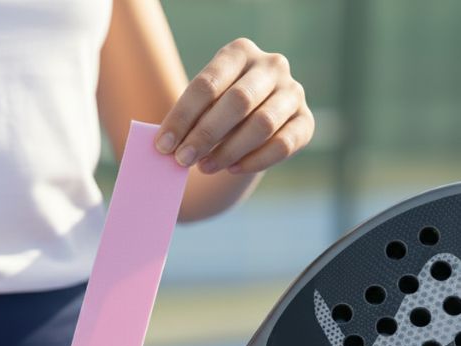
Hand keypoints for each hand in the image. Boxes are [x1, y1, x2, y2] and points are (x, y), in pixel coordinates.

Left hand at [155, 37, 313, 174]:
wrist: (249, 124)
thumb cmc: (215, 114)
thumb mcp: (200, 109)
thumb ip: (186, 121)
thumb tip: (163, 145)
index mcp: (239, 53)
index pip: (207, 84)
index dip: (182, 117)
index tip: (163, 145)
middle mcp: (271, 66)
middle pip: (238, 101)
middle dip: (205, 135)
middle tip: (182, 160)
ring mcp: (292, 92)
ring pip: (262, 124)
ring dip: (228, 151)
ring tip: (203, 167)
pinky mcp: (305, 121)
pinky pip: (282, 145)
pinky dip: (254, 161)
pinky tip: (231, 170)